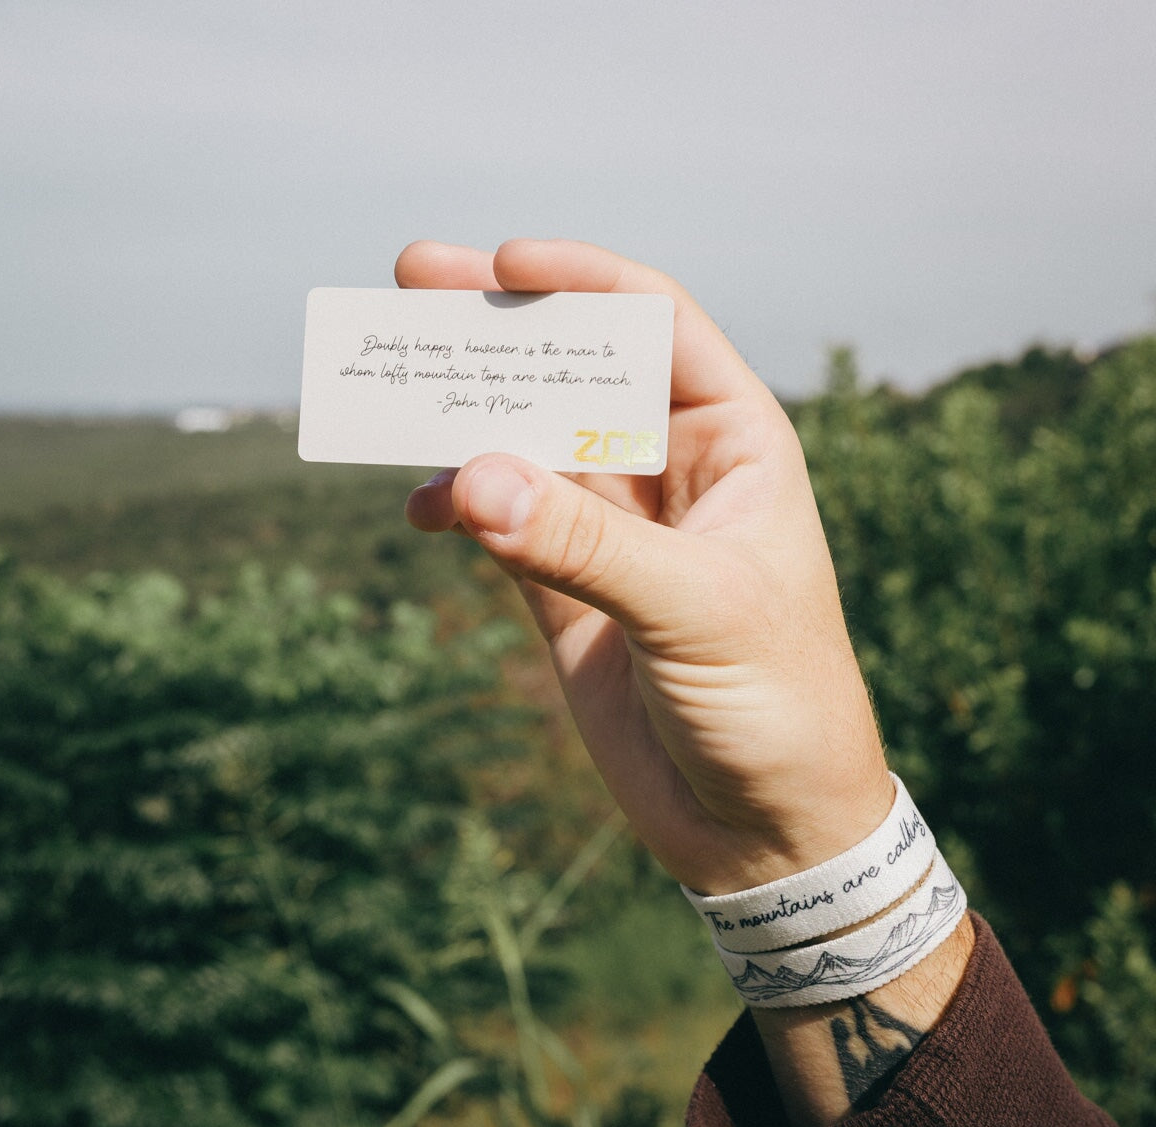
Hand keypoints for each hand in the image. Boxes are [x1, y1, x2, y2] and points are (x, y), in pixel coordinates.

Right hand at [399, 238, 889, 894]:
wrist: (763, 826)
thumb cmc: (776, 704)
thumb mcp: (695, 610)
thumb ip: (584, 547)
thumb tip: (468, 476)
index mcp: (734, 444)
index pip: (655, 327)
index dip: (583, 283)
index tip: (505, 263)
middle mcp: (668, 474)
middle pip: (572, 371)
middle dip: (498, 327)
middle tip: (412, 280)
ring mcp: (611, 531)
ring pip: (523, 442)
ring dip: (459, 413)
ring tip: (386, 387)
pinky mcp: (566, 592)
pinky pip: (499, 523)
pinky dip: (457, 506)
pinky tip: (423, 506)